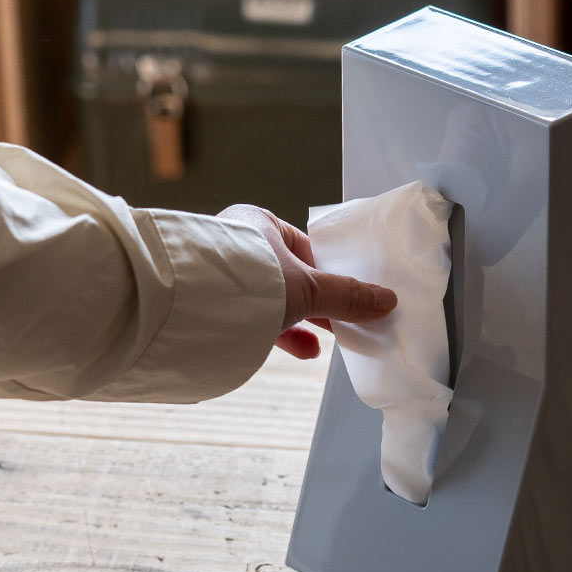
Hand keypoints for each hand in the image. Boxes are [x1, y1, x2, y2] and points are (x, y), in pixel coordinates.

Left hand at [217, 204, 396, 359]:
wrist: (186, 306)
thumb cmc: (248, 279)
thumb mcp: (308, 288)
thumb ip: (346, 295)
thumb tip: (385, 300)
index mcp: (260, 223)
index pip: (306, 248)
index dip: (329, 274)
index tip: (349, 297)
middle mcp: (238, 243)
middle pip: (289, 277)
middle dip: (314, 304)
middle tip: (339, 323)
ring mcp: (220, 276)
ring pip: (270, 301)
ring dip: (296, 323)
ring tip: (319, 345)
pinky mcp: (208, 305)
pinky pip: (249, 318)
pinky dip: (274, 333)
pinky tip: (298, 348)